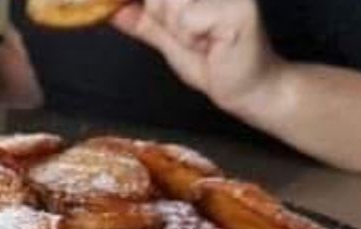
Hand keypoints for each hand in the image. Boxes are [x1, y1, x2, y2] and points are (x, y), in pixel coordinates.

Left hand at [111, 0, 287, 112]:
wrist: (248, 88)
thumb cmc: (214, 62)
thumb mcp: (168, 38)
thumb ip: (143, 21)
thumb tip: (112, 8)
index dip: (151, 8)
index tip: (164, 24)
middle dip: (162, 18)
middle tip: (192, 38)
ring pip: (170, 4)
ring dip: (178, 31)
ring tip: (202, 42)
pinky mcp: (236, 9)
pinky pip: (186, 19)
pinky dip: (190, 38)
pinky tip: (211, 45)